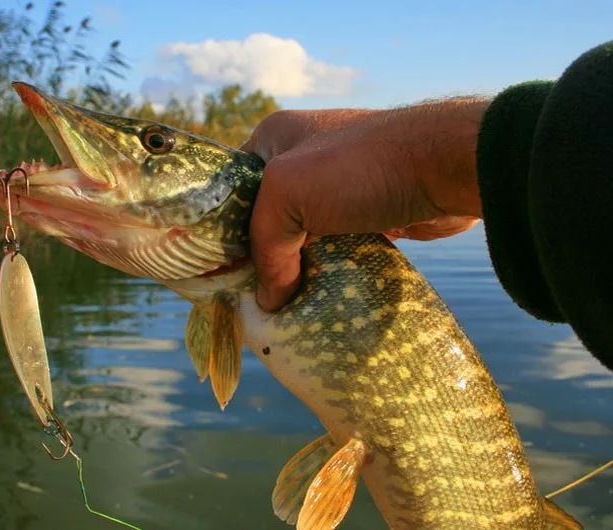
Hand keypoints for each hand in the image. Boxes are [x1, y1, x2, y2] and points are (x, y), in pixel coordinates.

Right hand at [240, 99, 488, 311]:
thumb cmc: (359, 167)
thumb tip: (270, 299)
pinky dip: (324, 272)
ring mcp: (336, 188)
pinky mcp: (364, 214)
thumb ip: (266, 246)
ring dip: (294, 269)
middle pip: (266, 218)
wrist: (447, 168)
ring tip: (278, 305)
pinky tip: (314, 297)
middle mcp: (302, 160)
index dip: (222, 230)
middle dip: (260, 256)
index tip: (219, 271)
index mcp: (275, 138)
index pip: (232, 189)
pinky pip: (333, 249)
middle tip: (247, 295)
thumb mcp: (289, 192)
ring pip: (301, 238)